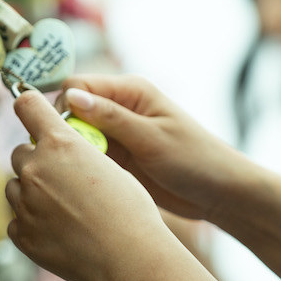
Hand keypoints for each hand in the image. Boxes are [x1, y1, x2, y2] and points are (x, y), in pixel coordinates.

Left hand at [6, 90, 166, 280]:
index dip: (29, 106)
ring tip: (63, 208)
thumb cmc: (129, 210)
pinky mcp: (22, 235)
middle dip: (36, 160)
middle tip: (62, 177)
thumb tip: (62, 154)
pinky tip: (59, 230)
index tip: (31, 111)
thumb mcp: (107, 165)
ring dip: (31, 191)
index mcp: (60, 143)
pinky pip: (17, 220)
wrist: (129, 257)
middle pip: (20, 152)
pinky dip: (31, 222)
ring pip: (14, 187)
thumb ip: (76, 155)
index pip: (27, 105)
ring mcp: (25, 203)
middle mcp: (35, 168)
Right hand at [55, 74, 251, 221]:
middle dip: (64, 134)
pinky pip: (88, 158)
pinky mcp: (117, 159)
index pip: (77, 86)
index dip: (62, 107)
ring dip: (72, 153)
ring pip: (77, 137)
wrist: (219, 193)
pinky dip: (82, 168)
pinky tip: (80, 184)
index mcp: (130, 91)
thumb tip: (70, 97)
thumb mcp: (152, 138)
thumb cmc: (195, 159)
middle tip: (66, 161)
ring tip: (74, 176)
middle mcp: (119, 108)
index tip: (60, 136)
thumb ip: (111, 118)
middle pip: (72, 112)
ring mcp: (117, 135)